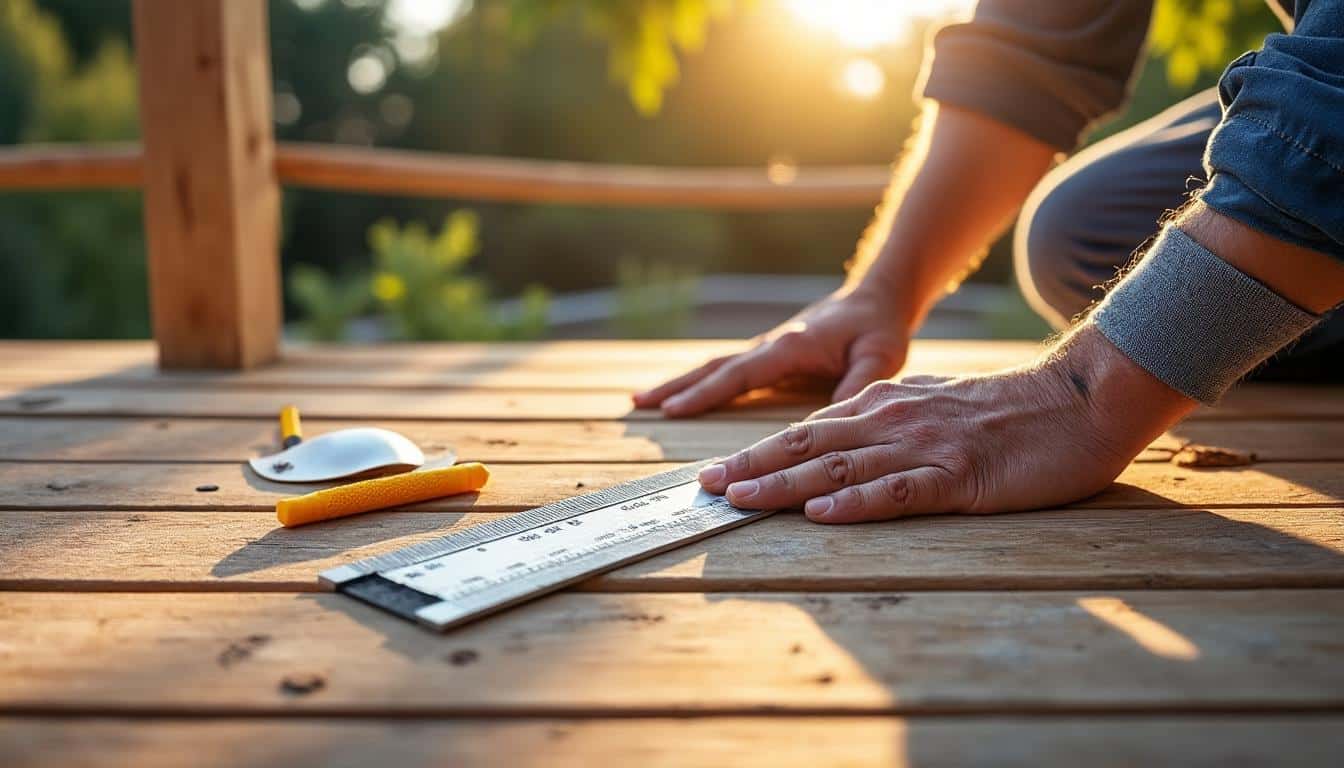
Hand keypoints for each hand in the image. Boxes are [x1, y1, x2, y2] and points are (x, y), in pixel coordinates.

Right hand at [633, 285, 912, 416]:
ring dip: (680, 382)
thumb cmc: (879, 329)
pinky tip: (682, 392)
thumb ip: (856, 386)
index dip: (705, 394)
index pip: (739, 373)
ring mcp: (766, 348)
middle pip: (714, 367)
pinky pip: (727, 368)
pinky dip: (700, 380)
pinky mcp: (770, 354)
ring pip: (715, 366)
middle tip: (638, 404)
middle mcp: (770, 344)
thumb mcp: (879, 359)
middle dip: (676, 386)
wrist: (877, 298)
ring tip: (642, 399)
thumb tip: (832, 420)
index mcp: (790, 346)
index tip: (672, 409)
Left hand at [696, 326, 1196, 521]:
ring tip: (740, 498)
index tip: (716, 472)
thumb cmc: (1008, 413)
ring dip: (784, 484)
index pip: (806, 430)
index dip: (757, 452)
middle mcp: (892, 421)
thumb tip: (841, 440)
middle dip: (751, 466)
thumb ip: (886, 421)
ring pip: (839, 467)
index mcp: (883, 406)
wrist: (1079, 400)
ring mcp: (924, 447)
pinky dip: (856, 503)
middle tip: (705, 486)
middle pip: (806, 445)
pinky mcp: (959, 476)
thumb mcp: (933, 406)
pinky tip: (822, 513)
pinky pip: (898, 491)